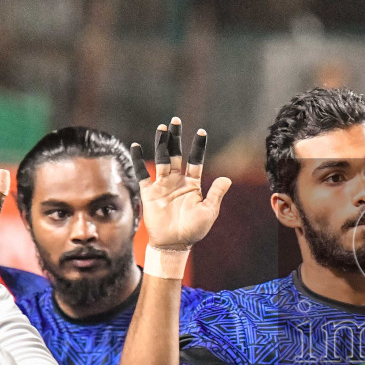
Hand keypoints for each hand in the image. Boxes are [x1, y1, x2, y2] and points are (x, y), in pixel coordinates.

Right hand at [137, 116, 231, 250]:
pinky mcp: (149, 192)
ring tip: (161, 128)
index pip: (195, 160)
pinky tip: (136, 146)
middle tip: (175, 120)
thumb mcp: (209, 211)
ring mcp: (163, 185)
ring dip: (162, 144)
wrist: (174, 244)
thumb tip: (227, 178)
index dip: (198, 146)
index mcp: (193, 184)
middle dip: (176, 138)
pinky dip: (138, 160)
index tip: (201, 131)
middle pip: (177, 154)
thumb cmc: (194, 230)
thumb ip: (216, 194)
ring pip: (162, 159)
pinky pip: (142, 173)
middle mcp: (177, 181)